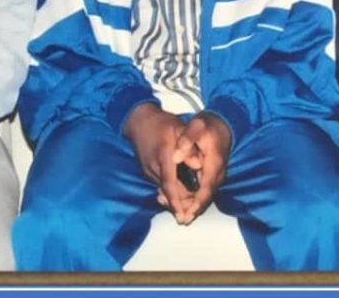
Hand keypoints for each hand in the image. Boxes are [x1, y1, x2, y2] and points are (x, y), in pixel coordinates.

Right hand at [123, 103, 189, 221]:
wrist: (139, 122)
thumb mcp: (179, 128)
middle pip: (168, 192)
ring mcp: (148, 170)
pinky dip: (170, 192)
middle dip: (179, 205)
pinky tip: (180, 198)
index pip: (169, 183)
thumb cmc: (162, 124)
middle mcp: (153, 167)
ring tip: (188, 211)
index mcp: (163, 156)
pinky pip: (160, 185)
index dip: (176, 201)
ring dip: (176, 200)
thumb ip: (189, 147)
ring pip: (164, 190)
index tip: (182, 215)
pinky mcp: (147, 171)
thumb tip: (198, 165)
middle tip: (191, 216)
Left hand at [174, 112, 231, 224]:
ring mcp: (216, 176)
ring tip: (175, 212)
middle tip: (179, 219)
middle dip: (193, 209)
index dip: (197, 203)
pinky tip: (178, 200)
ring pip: (204, 196)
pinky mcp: (212, 176)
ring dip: (191, 205)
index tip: (187, 214)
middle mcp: (218, 173)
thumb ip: (187, 139)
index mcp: (215, 163)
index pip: (207, 189)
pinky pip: (203, 191)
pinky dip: (192, 198)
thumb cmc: (207, 125)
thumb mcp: (197, 126)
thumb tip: (176, 156)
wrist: (222, 125)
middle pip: (206, 197)